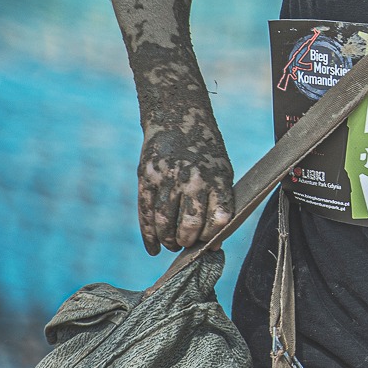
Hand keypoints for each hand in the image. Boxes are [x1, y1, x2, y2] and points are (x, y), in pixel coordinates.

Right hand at [137, 117, 233, 255]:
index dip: (213, 236)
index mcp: (217, 179)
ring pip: (165, 223)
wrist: (178, 118)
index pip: (219, 219)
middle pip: (190, 225)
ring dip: (168, 241)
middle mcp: (193, 180)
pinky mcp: (146, 177)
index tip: (209, 242)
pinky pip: (146, 213)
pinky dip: (149, 236)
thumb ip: (218, 203)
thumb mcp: (221, 171)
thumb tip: (215, 242)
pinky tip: (153, 249)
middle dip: (188, 242)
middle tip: (186, 245)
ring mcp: (167, 179)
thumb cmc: (205, 153)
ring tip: (172, 245)